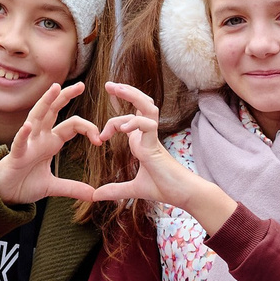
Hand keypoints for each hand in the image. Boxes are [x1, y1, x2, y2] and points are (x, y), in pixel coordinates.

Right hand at [0, 82, 102, 204]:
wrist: (5, 193)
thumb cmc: (25, 184)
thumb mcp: (54, 186)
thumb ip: (73, 188)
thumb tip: (94, 195)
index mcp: (50, 142)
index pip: (72, 125)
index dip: (88, 129)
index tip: (100, 140)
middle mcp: (40, 137)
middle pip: (53, 111)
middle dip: (65, 96)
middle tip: (81, 85)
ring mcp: (28, 143)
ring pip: (37, 117)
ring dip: (45, 102)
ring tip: (54, 88)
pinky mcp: (16, 155)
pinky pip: (20, 142)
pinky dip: (23, 134)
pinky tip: (27, 126)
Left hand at [94, 83, 237, 232]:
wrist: (183, 195)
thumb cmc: (164, 189)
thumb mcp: (133, 189)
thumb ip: (115, 190)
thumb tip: (96, 196)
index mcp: (142, 140)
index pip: (127, 119)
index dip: (111, 124)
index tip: (100, 139)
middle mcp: (148, 135)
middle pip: (141, 103)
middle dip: (126, 91)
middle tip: (109, 84)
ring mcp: (153, 138)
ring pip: (147, 106)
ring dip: (132, 95)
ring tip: (116, 88)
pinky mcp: (156, 145)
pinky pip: (147, 124)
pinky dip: (135, 122)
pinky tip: (123, 128)